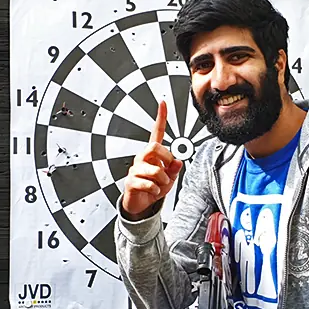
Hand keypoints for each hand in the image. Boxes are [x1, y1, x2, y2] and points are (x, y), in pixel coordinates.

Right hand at [122, 100, 182, 218]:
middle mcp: (142, 158)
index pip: (156, 132)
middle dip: (166, 159)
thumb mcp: (169, 179)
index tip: (163, 103)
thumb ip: (174, 169)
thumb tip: (178, 161)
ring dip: (162, 181)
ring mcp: (135, 169)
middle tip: (167, 171)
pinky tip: (153, 192)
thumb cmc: (154, 188)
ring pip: (154, 169)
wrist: (140, 205)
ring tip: (159, 186)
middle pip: (154, 147)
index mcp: (152, 154)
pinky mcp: (131, 181)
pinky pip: (148, 184)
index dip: (160, 118)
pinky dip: (155, 190)